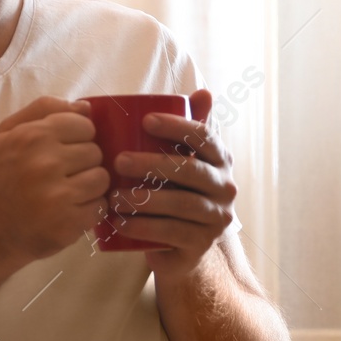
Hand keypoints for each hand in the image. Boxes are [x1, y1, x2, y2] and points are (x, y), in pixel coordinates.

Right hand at [0, 96, 107, 263]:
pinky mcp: (67, 224)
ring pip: (101, 179)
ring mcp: (57, 196)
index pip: (84, 125)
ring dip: (89, 187)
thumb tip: (86, 107)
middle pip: (95, 152)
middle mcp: (45, 163)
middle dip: (82, 163)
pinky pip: (100, 207)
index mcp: (32, 136)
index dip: (78, 138)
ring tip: (67, 193)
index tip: (63, 151)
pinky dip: (89, 210)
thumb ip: (43, 110)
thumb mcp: (6, 135)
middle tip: (61, 176)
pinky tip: (68, 212)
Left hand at [107, 89, 236, 278]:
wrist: (183, 248)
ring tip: (114, 196)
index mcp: (221, 161)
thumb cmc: (178, 194)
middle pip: (190, 170)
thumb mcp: (184, 161)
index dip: (176, 127)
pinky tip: (120, 222)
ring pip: (181, 204)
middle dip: (152, 164)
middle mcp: (226, 188)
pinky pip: (172, 233)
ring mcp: (217, 219)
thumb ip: (189, 128)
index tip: (145, 121)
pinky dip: (143, 227)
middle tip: (118, 160)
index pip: (204, 137)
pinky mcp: (202, 245)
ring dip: (144, 198)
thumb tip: (203, 92)